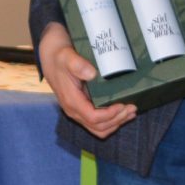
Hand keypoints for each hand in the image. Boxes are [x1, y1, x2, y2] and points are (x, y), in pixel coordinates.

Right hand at [38, 22, 136, 139]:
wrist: (51, 57)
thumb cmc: (60, 57)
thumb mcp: (67, 57)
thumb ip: (77, 64)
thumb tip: (92, 73)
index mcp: (71, 101)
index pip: (93, 117)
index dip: (110, 115)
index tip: (123, 104)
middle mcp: (74, 110)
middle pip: (98, 126)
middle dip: (118, 119)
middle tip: (133, 107)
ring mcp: (78, 111)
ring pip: (99, 128)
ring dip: (117, 123)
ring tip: (131, 112)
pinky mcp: (83, 108)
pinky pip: (98, 123)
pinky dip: (112, 121)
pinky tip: (123, 112)